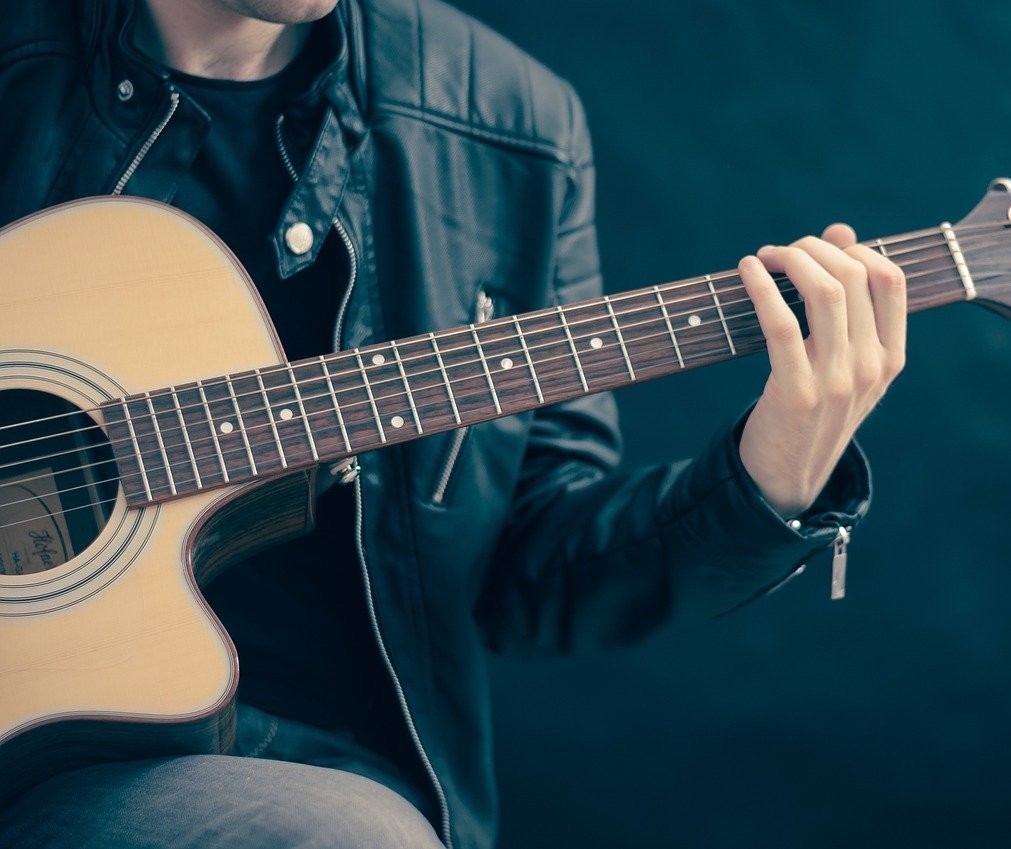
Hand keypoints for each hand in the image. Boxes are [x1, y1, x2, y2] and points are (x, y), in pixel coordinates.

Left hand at [736, 224, 905, 515]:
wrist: (788, 475)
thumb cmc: (811, 408)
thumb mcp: (842, 360)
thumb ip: (847, 302)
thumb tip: (840, 231)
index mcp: (891, 357)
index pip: (891, 280)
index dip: (854, 249)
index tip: (820, 247)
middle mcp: (872, 367)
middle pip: (854, 277)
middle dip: (813, 249)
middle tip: (782, 251)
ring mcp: (838, 381)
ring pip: (825, 292)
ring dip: (791, 260)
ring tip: (765, 257)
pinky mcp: (797, 391)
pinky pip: (781, 323)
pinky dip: (762, 287)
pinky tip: (748, 271)